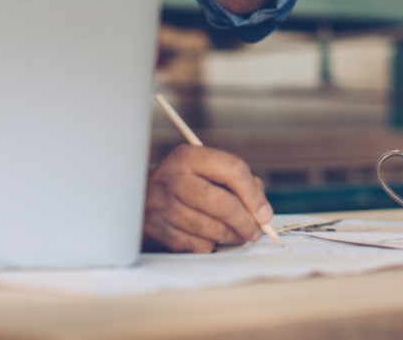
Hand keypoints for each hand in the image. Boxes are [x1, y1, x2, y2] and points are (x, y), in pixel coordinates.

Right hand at [142, 144, 272, 252]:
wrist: (137, 197)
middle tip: (256, 231)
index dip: (254, 194)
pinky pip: (199, 246)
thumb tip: (262, 211)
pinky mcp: (159, 231)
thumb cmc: (182, 183)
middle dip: (247, 223)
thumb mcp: (203, 168)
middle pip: (224, 204)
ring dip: (233, 237)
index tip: (264, 213)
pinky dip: (211, 245)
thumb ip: (236, 182)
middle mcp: (173, 178)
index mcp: (188, 156)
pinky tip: (209, 237)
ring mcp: (164, 206)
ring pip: (214, 230)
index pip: (232, 169)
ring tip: (238, 235)